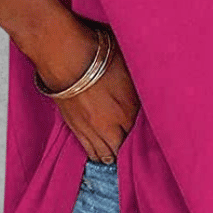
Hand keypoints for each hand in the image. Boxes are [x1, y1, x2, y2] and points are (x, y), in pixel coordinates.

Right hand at [34, 24, 140, 163]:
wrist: (64, 56)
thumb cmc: (98, 55)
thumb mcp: (129, 68)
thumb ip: (137, 88)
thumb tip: (144, 94)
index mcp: (129, 110)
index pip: (140, 134)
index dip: (143, 137)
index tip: (147, 139)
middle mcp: (111, 125)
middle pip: (122, 149)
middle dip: (127, 151)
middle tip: (131, 151)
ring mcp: (91, 128)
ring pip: (104, 153)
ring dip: (111, 155)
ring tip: (115, 156)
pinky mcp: (74, 127)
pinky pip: (88, 149)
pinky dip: (95, 153)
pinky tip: (99, 155)